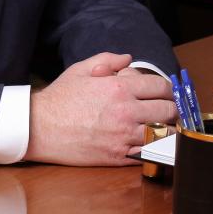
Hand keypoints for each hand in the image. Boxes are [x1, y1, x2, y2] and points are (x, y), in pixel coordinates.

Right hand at [25, 52, 175, 165]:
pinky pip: (148, 153)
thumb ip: (107, 59)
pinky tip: (150, 142)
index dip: (168, 89)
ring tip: (162, 126)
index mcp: (119, 88)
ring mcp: (123, 136)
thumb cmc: (60, 97)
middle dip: (171, 109)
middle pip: (168, 111)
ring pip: (163, 135)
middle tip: (167, 109)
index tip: (166, 92)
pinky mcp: (118, 156)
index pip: (160, 88)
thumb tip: (128, 58)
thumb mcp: (81, 69)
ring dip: (166, 130)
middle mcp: (126, 112)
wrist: (41, 126)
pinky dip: (154, 147)